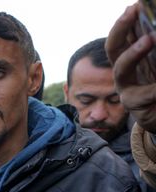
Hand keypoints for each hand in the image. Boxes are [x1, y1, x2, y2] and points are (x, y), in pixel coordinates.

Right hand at [106, 3, 155, 131]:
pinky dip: (154, 88)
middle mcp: (124, 74)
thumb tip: (153, 33)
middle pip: (113, 49)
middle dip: (120, 29)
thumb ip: (152, 48)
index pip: (122, 37)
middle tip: (132, 11)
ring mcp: (127, 90)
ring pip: (122, 70)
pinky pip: (144, 94)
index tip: (134, 6)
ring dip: (135, 53)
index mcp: (131, 60)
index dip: (124, 21)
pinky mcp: (136, 107)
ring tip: (151, 39)